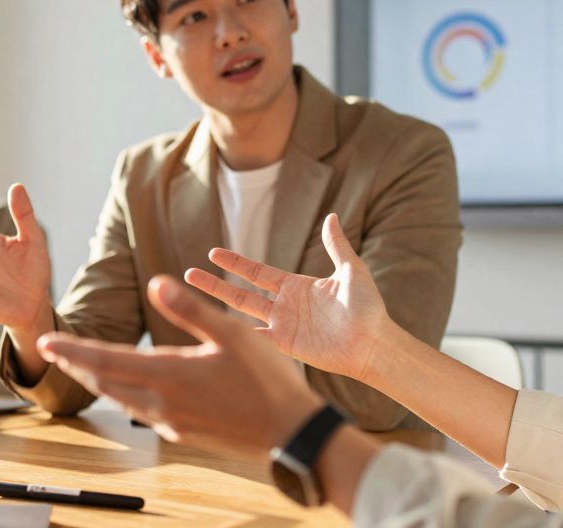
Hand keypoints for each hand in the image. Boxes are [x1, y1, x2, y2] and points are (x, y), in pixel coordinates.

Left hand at [38, 275, 323, 458]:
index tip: (46, 343)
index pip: (106, 360)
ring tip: (81, 365)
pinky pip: (141, 411)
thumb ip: (190, 309)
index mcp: (170, 374)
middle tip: (53, 351)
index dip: (73, 350)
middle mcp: (162, 402)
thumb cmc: (267, 381)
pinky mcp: (183, 433)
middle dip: (77, 364)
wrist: (290, 434)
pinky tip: (127, 388)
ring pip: (121, 398)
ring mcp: (172, 422)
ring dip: (98, 380)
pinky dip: (123, 394)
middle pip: (105, 382)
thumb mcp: (231, 334)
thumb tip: (156, 281)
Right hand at [184, 213, 392, 382]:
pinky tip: (214, 328)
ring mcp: (282, 326)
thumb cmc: (367, 308)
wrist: (373, 343)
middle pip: (241, 292)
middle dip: (215, 283)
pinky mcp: (285, 346)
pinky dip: (236, 334)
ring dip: (217, 303)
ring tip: (192, 295)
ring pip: (242, 312)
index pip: (257, 272)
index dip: (236, 263)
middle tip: (189, 273)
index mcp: (296, 286)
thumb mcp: (351, 271)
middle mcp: (284, 305)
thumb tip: (331, 216)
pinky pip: (255, 338)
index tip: (213, 253)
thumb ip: (336, 246)